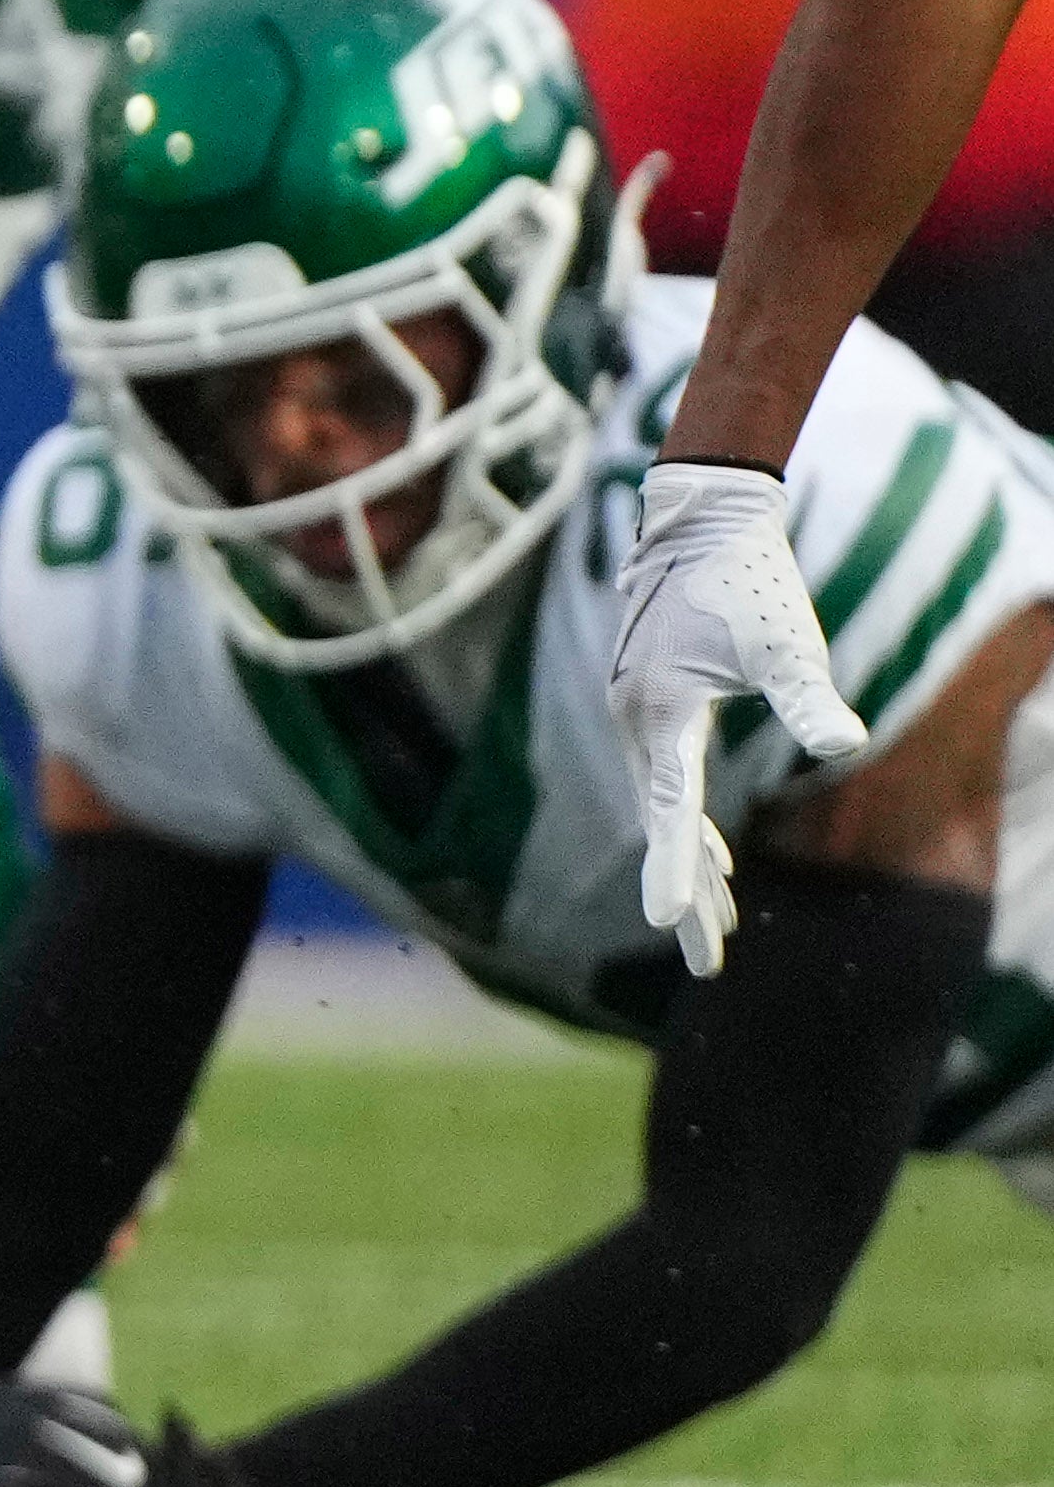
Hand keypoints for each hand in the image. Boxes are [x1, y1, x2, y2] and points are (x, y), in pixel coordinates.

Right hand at [614, 454, 876, 975]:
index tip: (672, 926)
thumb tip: (849, 742)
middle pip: (662, 827)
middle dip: (686, 897)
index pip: (671, 811)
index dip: (675, 871)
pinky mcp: (650, 705)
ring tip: (715, 929)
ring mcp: (636, 715)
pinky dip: (689, 827)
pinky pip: (665, 784)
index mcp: (660, 713)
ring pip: (662, 810)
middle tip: (708, 966)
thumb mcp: (786, 642)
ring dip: (690, 867)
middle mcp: (636, 721)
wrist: (701, 520)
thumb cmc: (748, 579)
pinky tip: (717, 856)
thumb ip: (810, 697)